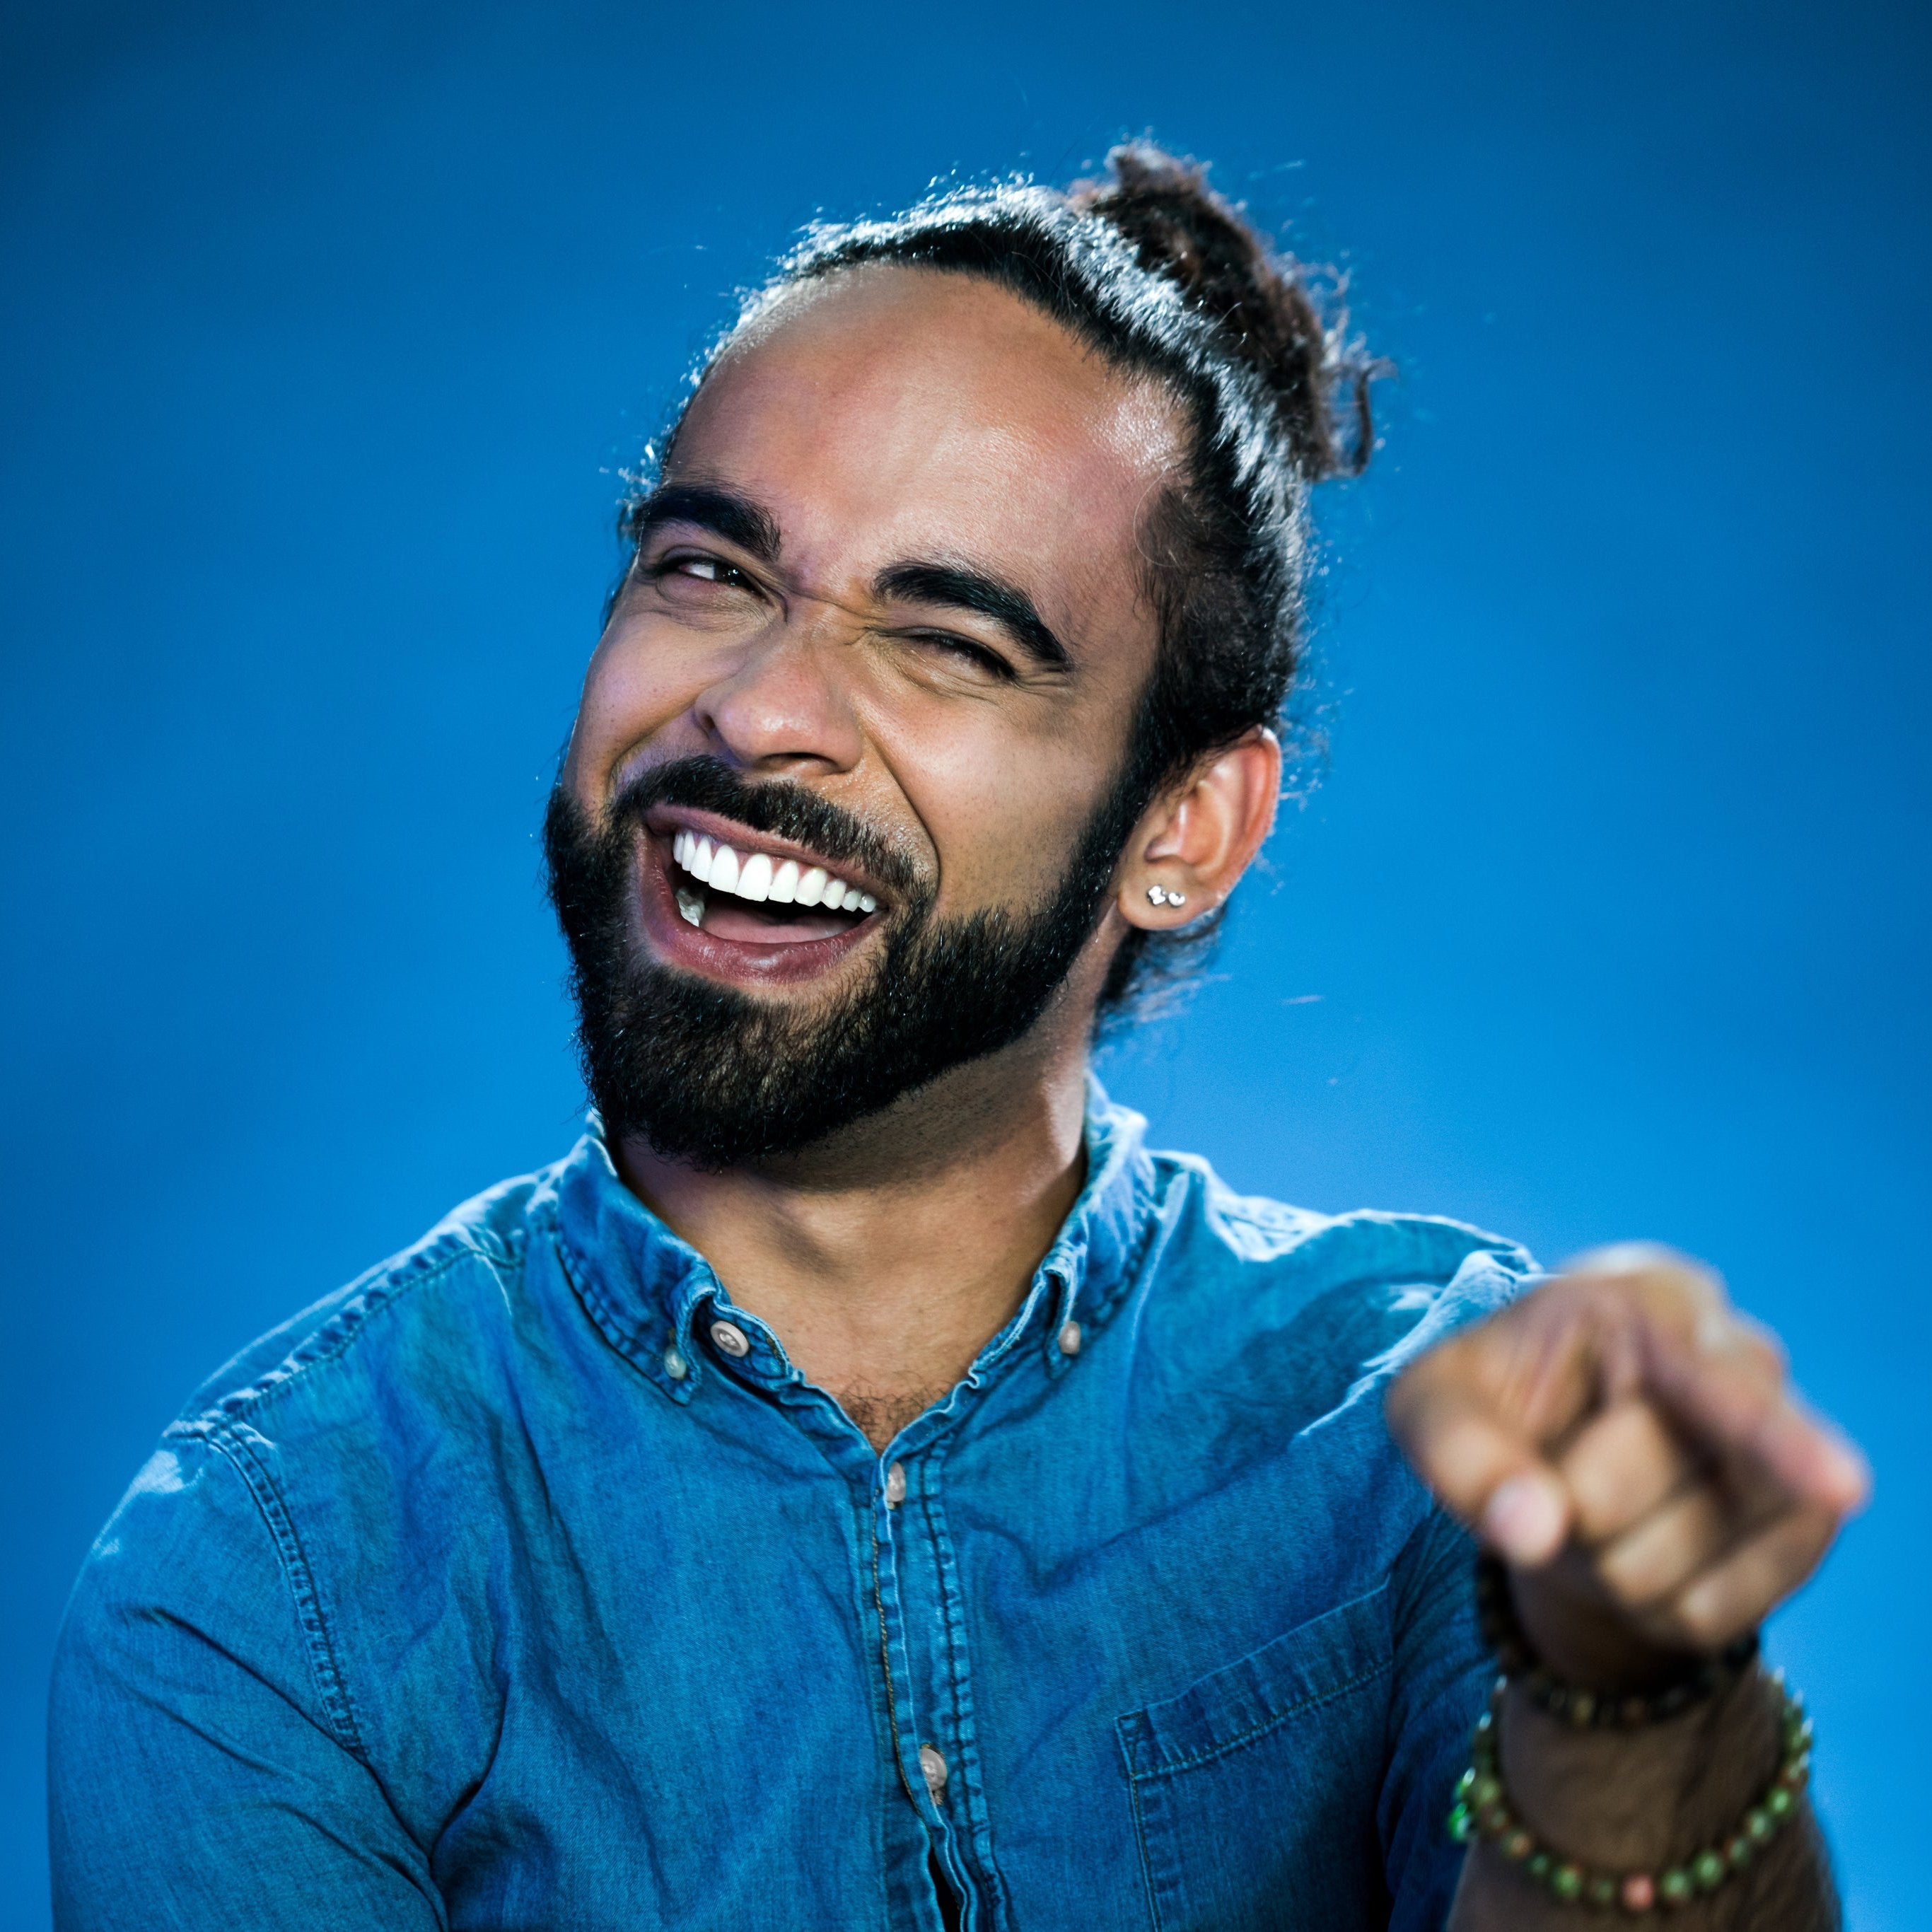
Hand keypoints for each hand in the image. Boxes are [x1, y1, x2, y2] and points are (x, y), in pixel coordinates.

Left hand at [1387, 1246, 1869, 1685]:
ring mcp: (1788, 1453)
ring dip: (1603, 1563)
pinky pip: (1710, 1616)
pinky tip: (1643, 1546)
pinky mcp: (1804, 1531)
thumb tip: (1531, 1529)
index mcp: (1647, 1301)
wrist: (1563, 1445)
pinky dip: (1648, 1606)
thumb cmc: (1498, 1401)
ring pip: (1673, 1570)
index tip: (1840, 1487)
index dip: (1776, 1440)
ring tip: (1595, 1504)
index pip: (1712, 1381)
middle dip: (1560, 1505)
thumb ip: (1457, 1450)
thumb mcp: (1434, 1403)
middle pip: (1624, 1492)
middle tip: (1551, 1468)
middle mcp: (1741, 1359)